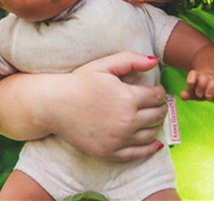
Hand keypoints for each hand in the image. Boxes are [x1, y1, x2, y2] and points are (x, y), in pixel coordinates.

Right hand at [40, 52, 166, 160]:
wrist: (54, 105)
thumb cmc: (78, 82)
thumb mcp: (103, 65)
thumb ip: (130, 60)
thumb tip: (154, 62)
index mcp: (128, 98)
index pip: (157, 97)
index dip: (159, 92)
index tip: (156, 90)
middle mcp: (127, 121)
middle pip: (157, 116)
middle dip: (160, 108)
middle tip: (156, 103)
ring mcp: (119, 139)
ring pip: (151, 134)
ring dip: (155, 125)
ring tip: (151, 117)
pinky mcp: (111, 152)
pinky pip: (139, 153)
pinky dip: (150, 148)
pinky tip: (154, 142)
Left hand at [181, 69, 213, 100]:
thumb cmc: (201, 88)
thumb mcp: (194, 91)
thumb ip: (188, 94)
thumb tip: (182, 97)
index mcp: (197, 76)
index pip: (193, 74)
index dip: (191, 79)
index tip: (190, 84)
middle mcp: (206, 77)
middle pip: (202, 81)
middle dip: (199, 91)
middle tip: (199, 94)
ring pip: (212, 84)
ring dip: (209, 92)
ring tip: (208, 96)